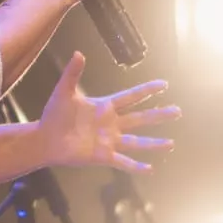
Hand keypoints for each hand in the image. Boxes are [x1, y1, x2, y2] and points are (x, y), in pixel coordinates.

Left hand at [37, 52, 179, 172]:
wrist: (44, 138)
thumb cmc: (54, 114)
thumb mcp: (64, 91)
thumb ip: (73, 74)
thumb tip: (78, 53)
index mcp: (104, 106)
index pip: (130, 96)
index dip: (147, 90)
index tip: (164, 84)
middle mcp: (111, 123)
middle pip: (140, 118)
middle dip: (159, 115)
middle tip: (178, 111)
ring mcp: (109, 140)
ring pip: (136, 142)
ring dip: (153, 143)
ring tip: (171, 144)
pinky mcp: (103, 156)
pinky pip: (123, 161)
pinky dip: (136, 166)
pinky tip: (150, 169)